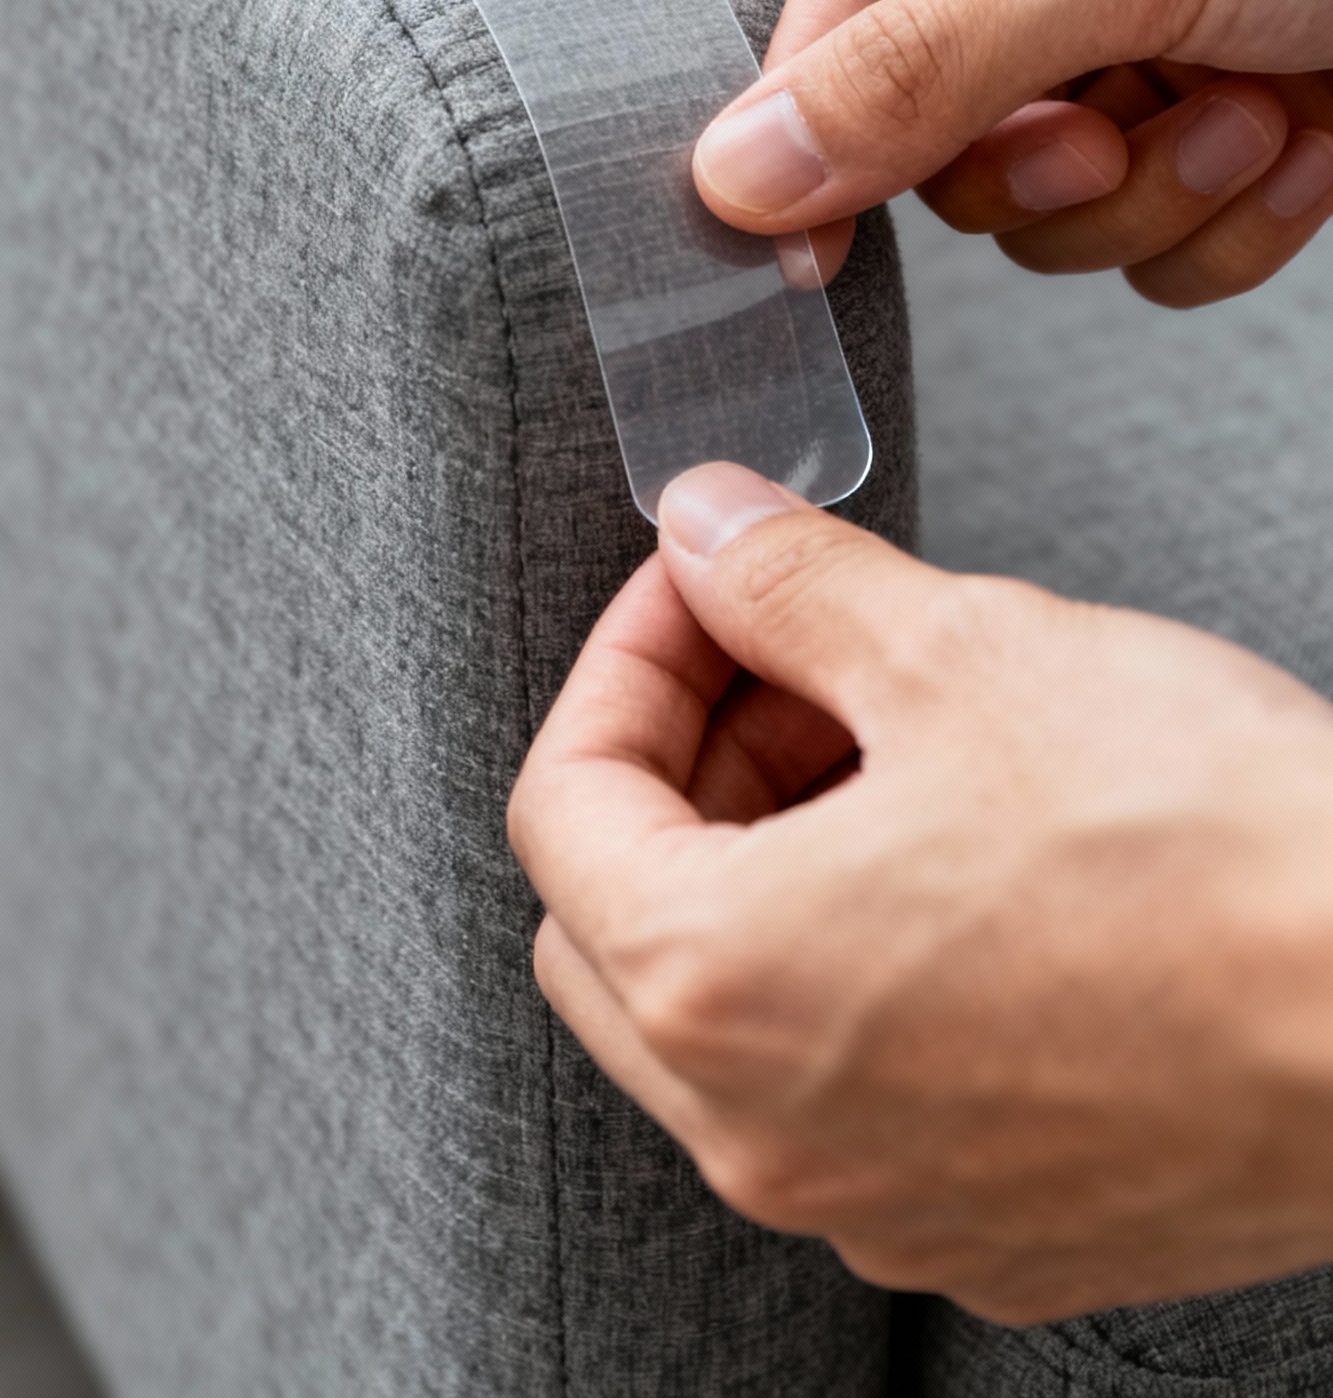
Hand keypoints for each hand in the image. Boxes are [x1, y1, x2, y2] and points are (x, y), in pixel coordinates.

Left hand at [508, 463, 1332, 1322]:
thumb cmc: (1202, 840)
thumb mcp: (962, 650)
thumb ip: (786, 584)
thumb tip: (707, 528)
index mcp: (720, 986)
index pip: (561, 802)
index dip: (627, 658)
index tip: (705, 589)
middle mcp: (768, 1135)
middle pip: (614, 927)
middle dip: (681, 768)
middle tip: (787, 666)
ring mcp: (879, 1205)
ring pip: (728, 1024)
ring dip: (764, 868)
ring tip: (891, 752)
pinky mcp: (990, 1234)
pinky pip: (849, 1100)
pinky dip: (858, 978)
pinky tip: (967, 878)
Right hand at [700, 0, 1332, 304]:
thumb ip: (928, 64)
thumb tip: (743, 161)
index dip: (819, 107)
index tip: (790, 232)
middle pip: (949, 114)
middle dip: (1041, 155)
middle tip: (1109, 132)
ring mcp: (1176, 24)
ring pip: (1059, 196)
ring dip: (1156, 188)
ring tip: (1257, 108)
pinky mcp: (1255, 112)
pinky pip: (1166, 232)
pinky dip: (1235, 215)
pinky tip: (1312, 141)